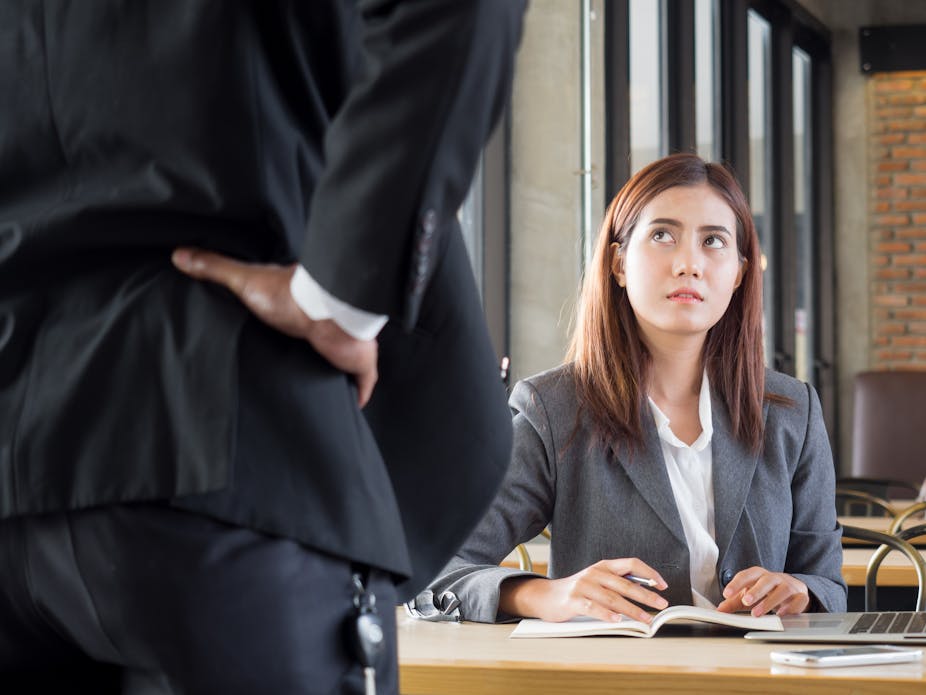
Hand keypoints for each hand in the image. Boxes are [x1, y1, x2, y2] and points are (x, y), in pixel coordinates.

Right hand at [171, 247, 377, 406]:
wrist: (327, 312)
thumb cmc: (290, 295)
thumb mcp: (245, 281)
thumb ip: (215, 268)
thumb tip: (179, 254)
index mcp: (301, 308)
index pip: (295, 320)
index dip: (286, 332)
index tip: (275, 344)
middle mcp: (325, 328)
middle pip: (317, 345)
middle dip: (308, 358)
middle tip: (292, 376)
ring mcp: (345, 347)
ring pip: (339, 364)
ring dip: (330, 375)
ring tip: (314, 395)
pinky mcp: (358, 364)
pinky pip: (361, 384)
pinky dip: (357, 394)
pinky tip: (350, 405)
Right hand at [499, 558, 667, 623]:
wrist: (546, 596)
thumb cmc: (577, 591)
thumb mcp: (598, 581)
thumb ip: (618, 584)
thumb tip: (646, 593)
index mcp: (603, 566)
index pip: (631, 563)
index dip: (649, 573)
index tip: (663, 585)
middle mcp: (594, 573)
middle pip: (625, 583)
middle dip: (646, 595)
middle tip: (661, 605)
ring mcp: (582, 586)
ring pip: (612, 597)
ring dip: (632, 610)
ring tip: (645, 619)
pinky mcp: (572, 600)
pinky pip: (593, 607)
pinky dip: (606, 614)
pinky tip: (617, 621)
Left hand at [716, 567, 808, 616]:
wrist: (793, 589)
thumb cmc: (767, 591)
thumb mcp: (749, 595)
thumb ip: (734, 602)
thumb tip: (719, 610)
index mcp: (759, 575)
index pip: (747, 575)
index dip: (736, 583)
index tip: (726, 593)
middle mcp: (775, 578)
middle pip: (766, 580)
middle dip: (755, 591)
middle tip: (745, 601)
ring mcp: (789, 586)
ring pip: (782, 590)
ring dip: (769, 602)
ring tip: (757, 613)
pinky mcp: (801, 597)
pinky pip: (798, 600)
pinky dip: (790, 608)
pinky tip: (781, 615)